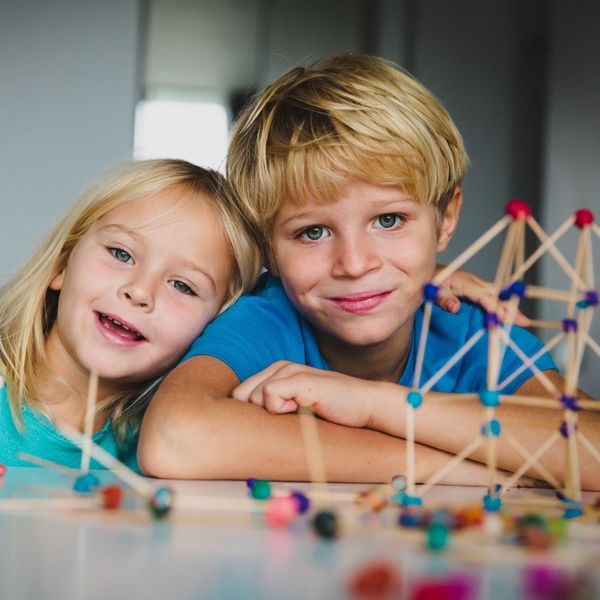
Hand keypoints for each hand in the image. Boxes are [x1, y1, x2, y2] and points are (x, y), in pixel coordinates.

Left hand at [232, 361, 373, 427]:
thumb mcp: (296, 405)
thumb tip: (243, 424)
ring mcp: (289, 370)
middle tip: (289, 416)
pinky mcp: (300, 379)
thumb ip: (273, 406)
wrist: (366, 405)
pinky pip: (270, 396)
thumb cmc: (332, 411)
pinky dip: (282, 410)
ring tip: (300, 411)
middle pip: (242, 397)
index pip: (240, 394)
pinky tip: (304, 408)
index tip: (275, 421)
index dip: (251, 413)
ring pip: (253, 397)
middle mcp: (279, 366)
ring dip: (273, 413)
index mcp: (276, 371)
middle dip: (259, 413)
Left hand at [434, 266, 529, 325]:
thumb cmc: (427, 283)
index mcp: (463, 281)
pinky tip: (509, 311)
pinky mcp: (473, 285)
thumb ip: (443, 301)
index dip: (493, 309)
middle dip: (509, 308)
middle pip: (496, 294)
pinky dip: (501, 302)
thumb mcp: (431, 292)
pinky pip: (491, 294)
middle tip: (524, 322)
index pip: (484, 296)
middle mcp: (472, 280)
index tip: (500, 323)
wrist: (423, 271)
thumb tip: (456, 308)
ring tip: (523, 320)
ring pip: (496, 294)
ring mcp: (474, 282)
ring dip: (509, 306)